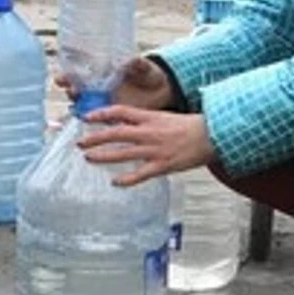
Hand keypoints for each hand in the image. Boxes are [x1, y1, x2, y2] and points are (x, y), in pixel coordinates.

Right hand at [55, 55, 175, 111]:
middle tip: (72, 90)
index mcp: (102, 73)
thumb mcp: (143, 67)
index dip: (68, 75)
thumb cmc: (149, 74)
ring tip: (76, 108)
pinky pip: (97, 121)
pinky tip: (85, 125)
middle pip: (78, 89)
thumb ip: (137, 64)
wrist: (160, 91)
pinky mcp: (111, 116)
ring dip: (77, 108)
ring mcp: (103, 102)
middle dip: (71, 90)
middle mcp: (98, 87)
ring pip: (83, 106)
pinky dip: (90, 123)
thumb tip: (132, 60)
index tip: (62, 77)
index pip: (79, 72)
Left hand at [75, 107, 214, 187]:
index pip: (120, 112)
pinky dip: (126, 179)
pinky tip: (115, 182)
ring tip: (89, 158)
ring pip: (123, 152)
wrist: (213, 135)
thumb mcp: (164, 117)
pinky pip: (140, 174)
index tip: (86, 117)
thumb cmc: (190, 126)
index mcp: (150, 117)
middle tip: (80, 142)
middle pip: (116, 133)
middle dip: (95, 137)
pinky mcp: (163, 165)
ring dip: (104, 156)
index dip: (101, 114)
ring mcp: (154, 150)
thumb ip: (145, 120)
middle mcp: (149, 132)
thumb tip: (126, 122)